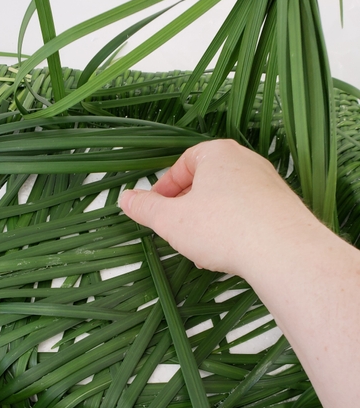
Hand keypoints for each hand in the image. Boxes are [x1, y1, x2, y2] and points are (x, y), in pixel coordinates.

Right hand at [119, 139, 312, 279]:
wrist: (283, 251)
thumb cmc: (225, 228)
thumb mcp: (171, 220)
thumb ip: (145, 209)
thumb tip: (125, 199)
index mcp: (217, 154)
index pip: (183, 164)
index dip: (164, 188)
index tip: (156, 209)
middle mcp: (246, 162)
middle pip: (206, 182)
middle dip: (187, 207)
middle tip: (176, 229)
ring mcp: (267, 185)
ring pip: (227, 200)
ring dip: (208, 221)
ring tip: (201, 247)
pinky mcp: (281, 208)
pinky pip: (248, 215)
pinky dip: (232, 230)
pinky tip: (227, 252)